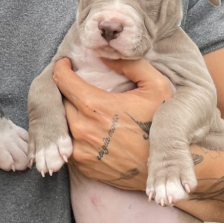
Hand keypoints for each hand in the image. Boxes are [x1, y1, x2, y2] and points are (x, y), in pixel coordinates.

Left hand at [53, 57, 171, 190]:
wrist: (165, 166)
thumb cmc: (160, 125)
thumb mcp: (155, 86)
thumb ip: (130, 65)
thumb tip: (104, 56)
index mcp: (95, 106)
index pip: (62, 80)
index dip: (61, 68)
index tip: (66, 64)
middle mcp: (81, 129)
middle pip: (58, 102)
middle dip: (64, 91)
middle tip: (73, 84)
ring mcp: (79, 150)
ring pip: (60, 124)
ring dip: (66, 112)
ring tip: (77, 105)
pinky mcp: (82, 166)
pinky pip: (67, 143)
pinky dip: (72, 133)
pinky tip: (86, 127)